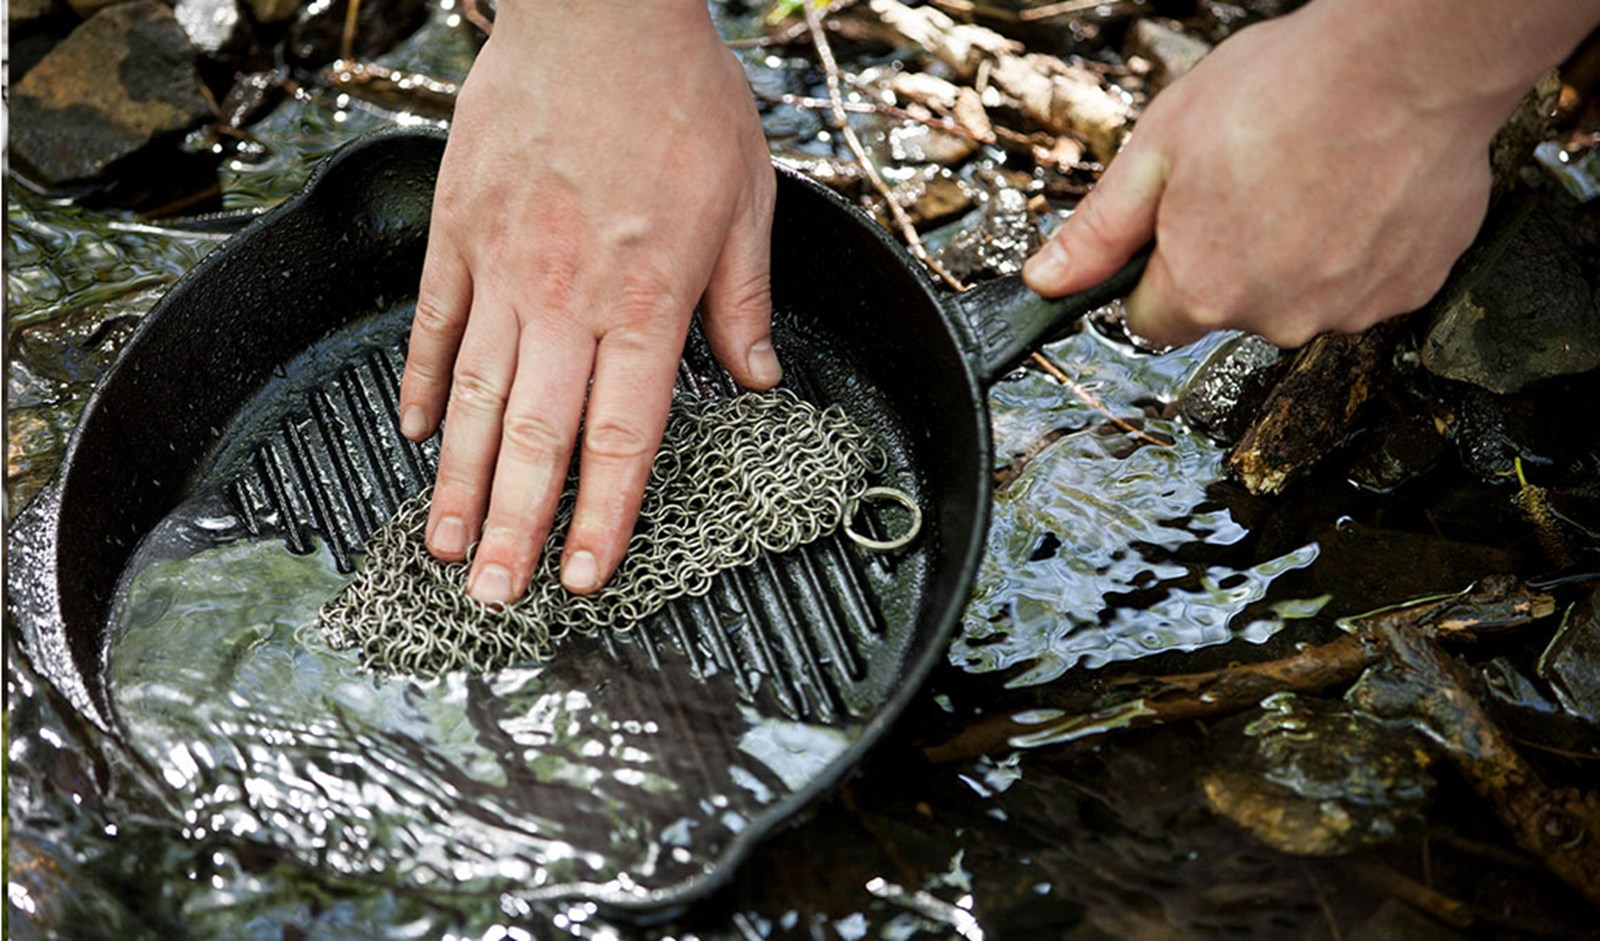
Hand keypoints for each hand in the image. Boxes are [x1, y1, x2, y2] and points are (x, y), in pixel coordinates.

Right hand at [399, 0, 778, 602]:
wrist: (599, 10)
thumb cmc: (680, 96)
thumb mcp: (748, 199)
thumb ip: (744, 300)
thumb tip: (759, 376)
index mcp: (648, 301)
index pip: (625, 438)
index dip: (604, 518)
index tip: (586, 576)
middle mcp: (569, 299)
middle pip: (537, 438)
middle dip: (513, 528)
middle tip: (492, 598)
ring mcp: (504, 267)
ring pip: (474, 396)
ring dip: (456, 480)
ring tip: (440, 545)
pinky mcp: (459, 231)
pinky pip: (434, 322)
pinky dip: (421, 383)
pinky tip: (412, 434)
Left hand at [1022, 0, 1590, 347]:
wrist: (1410, 60)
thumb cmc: (1285, 90)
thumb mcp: (1157, 149)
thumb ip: (1099, 230)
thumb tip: (1046, 281)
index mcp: (1204, 290)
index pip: (1151, 321)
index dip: (1155, 273)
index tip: (1176, 229)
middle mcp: (1277, 318)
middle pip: (1229, 306)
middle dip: (1230, 256)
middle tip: (1251, 179)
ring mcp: (1350, 309)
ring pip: (1299, 295)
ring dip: (1298, 252)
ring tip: (1310, 175)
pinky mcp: (1409, 288)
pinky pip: (1364, 279)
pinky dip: (1359, 244)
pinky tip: (1358, 187)